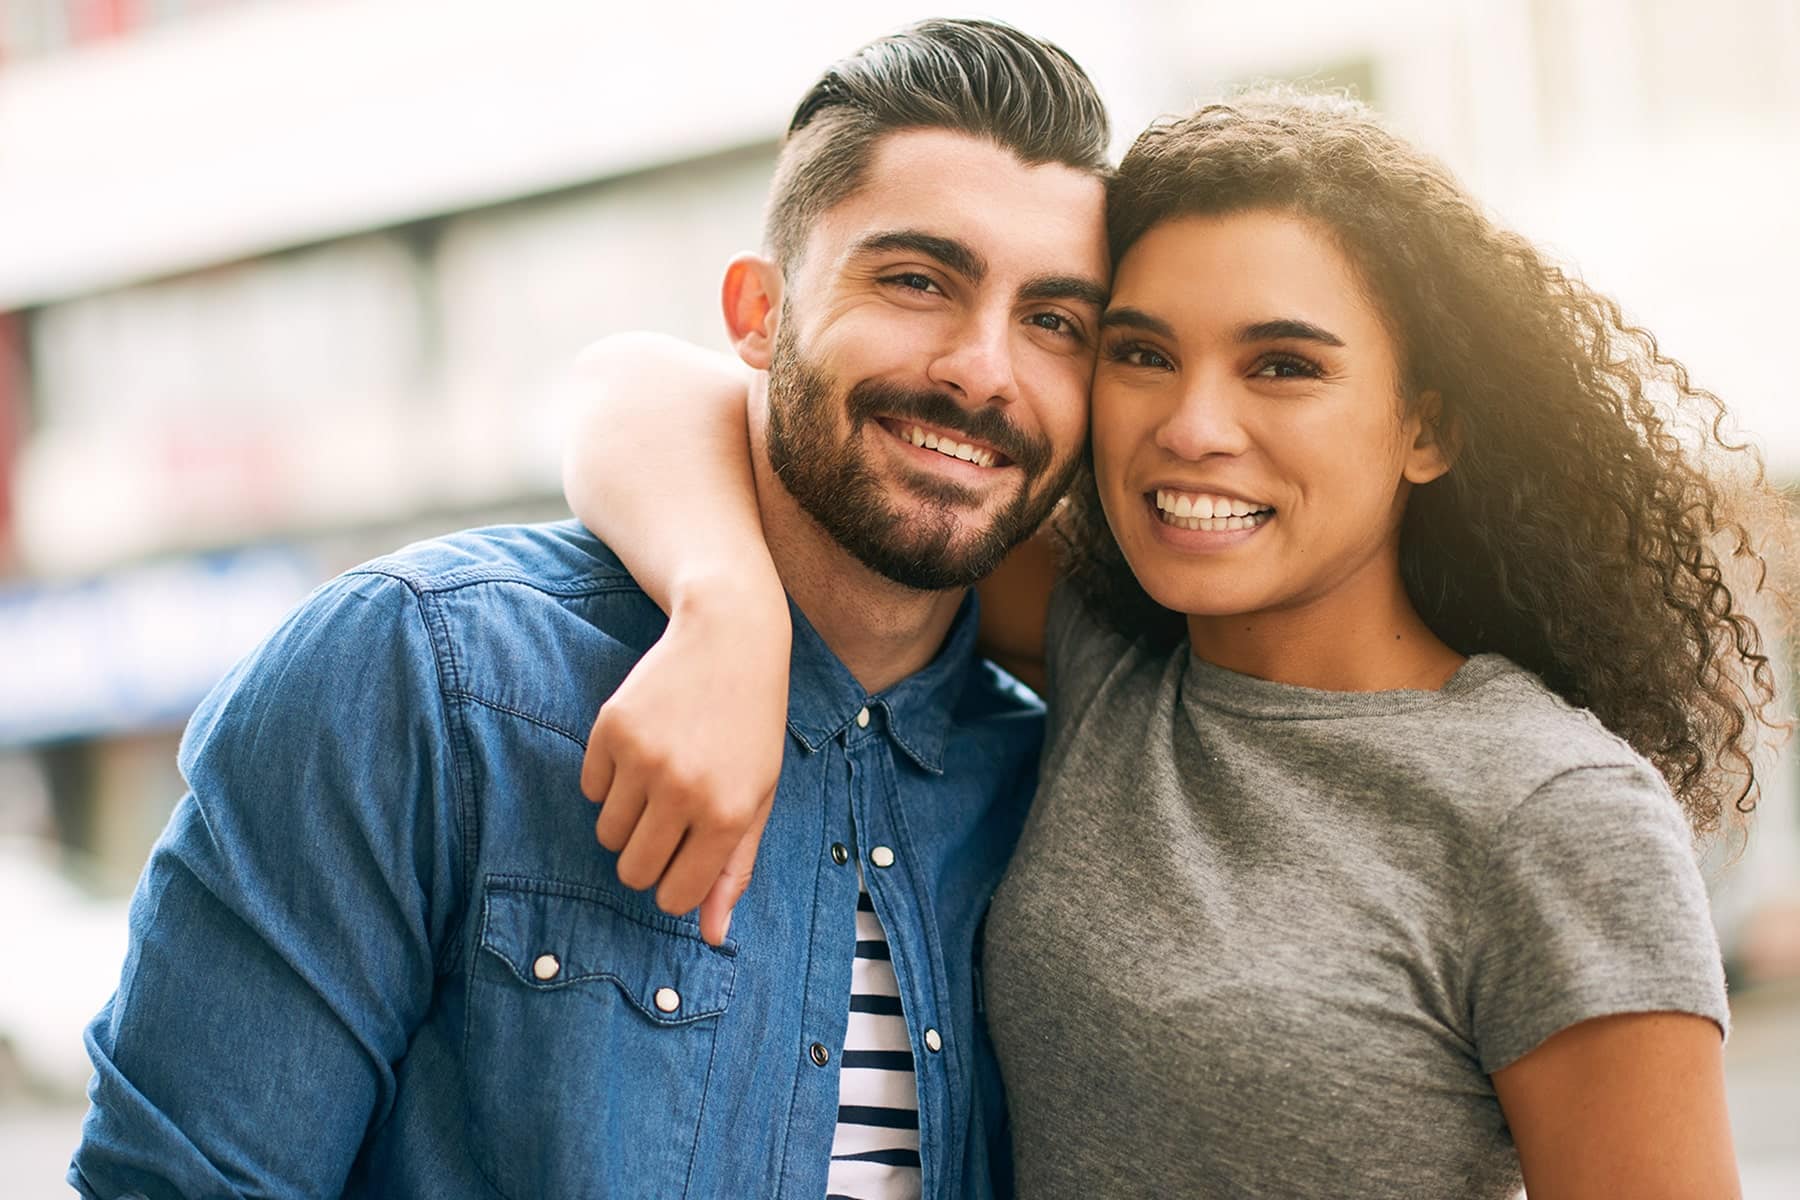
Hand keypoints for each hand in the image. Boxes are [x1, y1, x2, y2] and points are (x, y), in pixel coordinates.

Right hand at [583, 586, 790, 945]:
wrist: (730, 638)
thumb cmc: (751, 727)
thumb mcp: (758, 799)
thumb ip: (733, 870)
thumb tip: (711, 937)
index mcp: (728, 814)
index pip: (674, 896)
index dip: (675, 885)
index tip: (685, 858)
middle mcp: (683, 790)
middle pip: (631, 871)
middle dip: (646, 857)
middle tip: (672, 818)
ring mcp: (643, 759)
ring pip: (606, 834)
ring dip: (628, 818)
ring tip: (662, 776)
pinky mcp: (610, 730)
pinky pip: (590, 789)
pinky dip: (610, 780)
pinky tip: (645, 746)